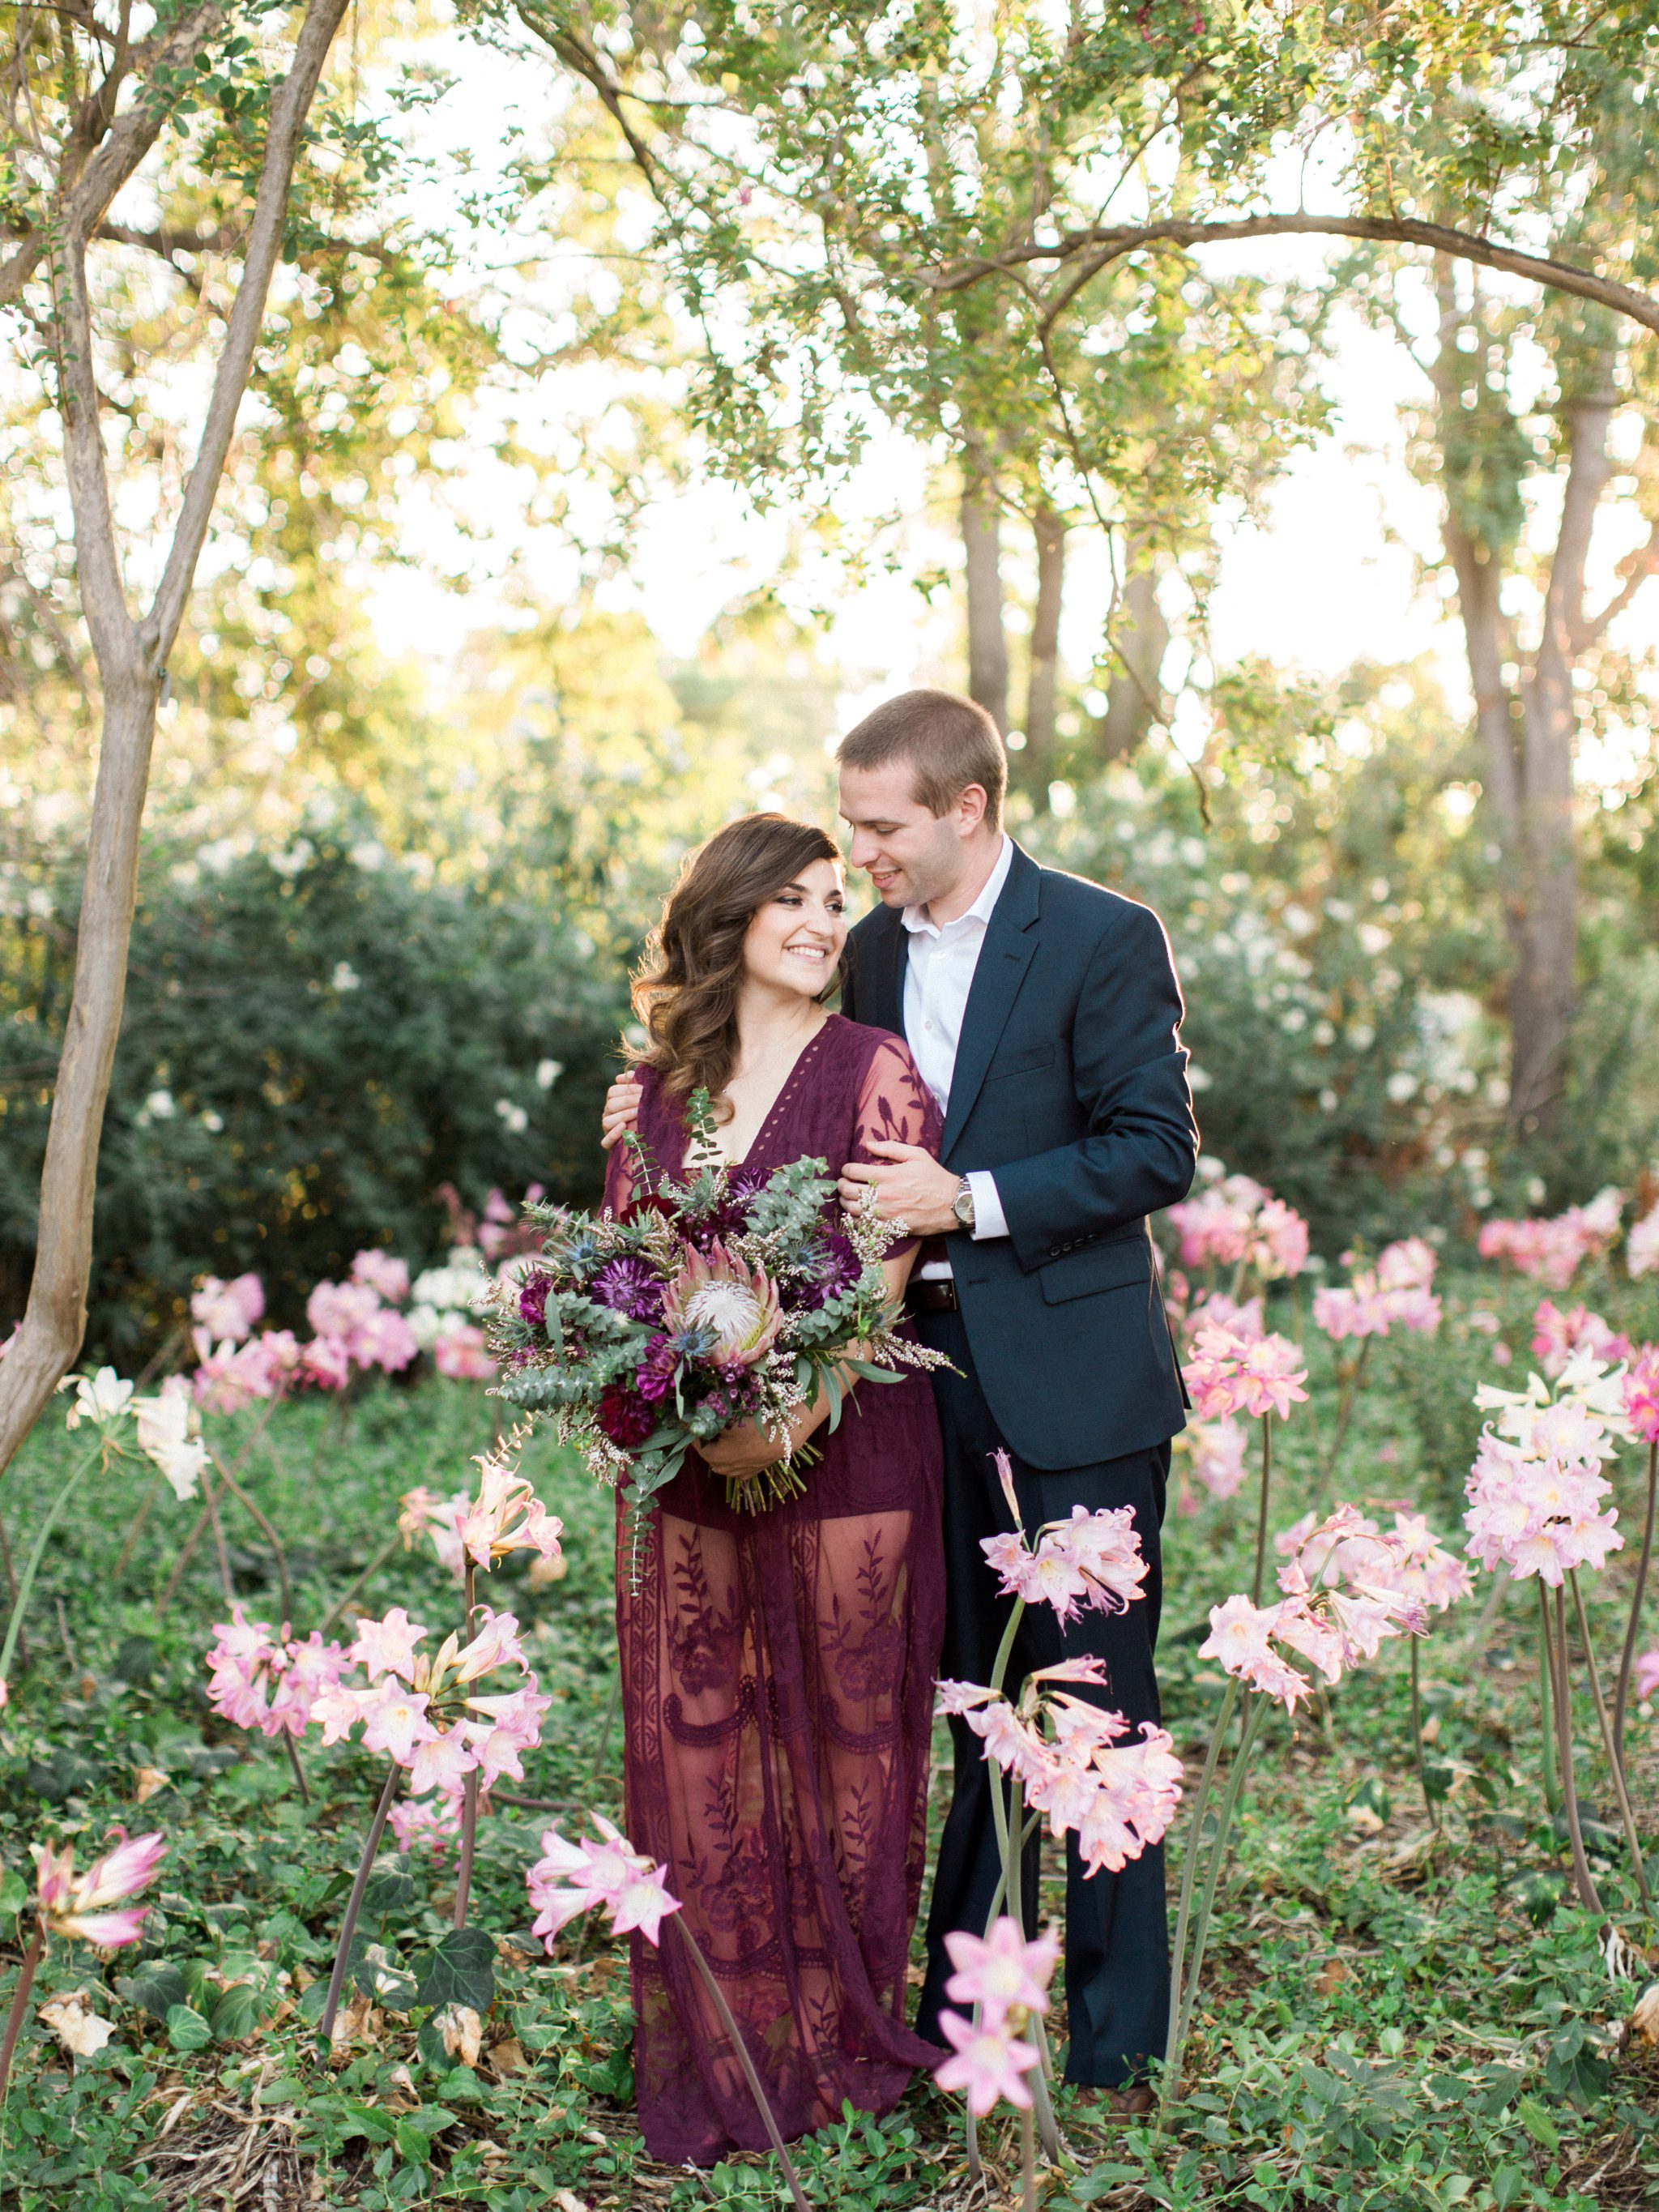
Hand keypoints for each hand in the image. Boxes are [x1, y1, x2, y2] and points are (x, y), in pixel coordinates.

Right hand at [600, 1074, 642, 1152]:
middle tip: (643, 1101)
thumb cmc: (647, 1113)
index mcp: (613, 1102)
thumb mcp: (642, 1098)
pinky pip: (606, 1141)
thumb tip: (619, 1077)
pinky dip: (613, 1134)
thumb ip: (634, 1083)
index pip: (613, 1091)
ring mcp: (608, 1130)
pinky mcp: (610, 1145)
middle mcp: (608, 1115)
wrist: (649, 1140)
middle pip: (611, 1105)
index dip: (628, 1089)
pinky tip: (624, 1127)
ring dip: (623, 1115)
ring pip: (607, 1121)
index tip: (643, 1089)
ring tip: (637, 1113)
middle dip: (628, 1101)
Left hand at [697, 1418, 788, 1478]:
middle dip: (709, 1442)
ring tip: (726, 1436)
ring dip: (721, 1450)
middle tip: (712, 1427)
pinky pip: (736, 1466)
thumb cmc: (755, 1428)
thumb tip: (698, 1414)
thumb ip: (711, 1418)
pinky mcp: (751, 1473)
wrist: (783, 1438)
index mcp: (715, 1457)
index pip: (697, 1444)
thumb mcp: (730, 1419)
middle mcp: (724, 1469)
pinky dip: (734, 1458)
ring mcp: (738, 1473)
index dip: (697, 1432)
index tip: (697, 1421)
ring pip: (722, 1462)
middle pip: (709, 1454)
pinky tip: (739, 1448)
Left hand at [839, 1140, 964, 1237]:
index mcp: (889, 1175)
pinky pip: (864, 1226)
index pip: (854, 1171)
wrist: (952, 1204)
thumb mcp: (917, 1155)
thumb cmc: (935, 1178)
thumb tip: (867, 1144)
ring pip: (852, 1209)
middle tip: (843, 1183)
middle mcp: (884, 1194)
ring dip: (845, 1202)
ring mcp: (886, 1213)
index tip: (848, 1170)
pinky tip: (858, 1214)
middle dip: (841, 1185)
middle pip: (848, 1190)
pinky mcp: (890, 1227)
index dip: (846, 1169)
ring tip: (848, 1197)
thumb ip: (890, 1147)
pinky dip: (856, 1220)